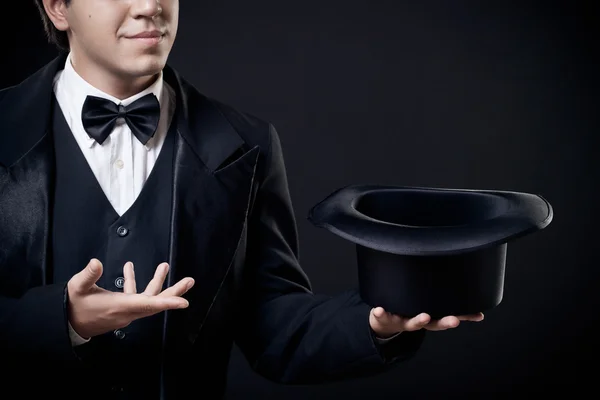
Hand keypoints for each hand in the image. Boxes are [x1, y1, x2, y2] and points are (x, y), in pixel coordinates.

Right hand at [67, 258, 194, 338]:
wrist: (66, 323)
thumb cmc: (72, 307)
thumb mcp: (77, 287)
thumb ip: (88, 275)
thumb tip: (96, 262)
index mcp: (119, 306)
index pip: (148, 304)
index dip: (167, 303)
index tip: (184, 301)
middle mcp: (127, 310)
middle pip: (156, 302)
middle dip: (174, 292)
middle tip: (189, 281)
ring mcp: (125, 310)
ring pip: (148, 298)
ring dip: (157, 282)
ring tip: (164, 266)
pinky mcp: (121, 308)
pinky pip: (134, 296)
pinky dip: (135, 282)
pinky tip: (130, 267)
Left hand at [369, 307, 483, 338]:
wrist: (383, 324)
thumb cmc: (410, 312)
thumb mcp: (428, 310)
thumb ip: (445, 305)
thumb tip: (474, 303)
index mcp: (429, 318)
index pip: (448, 318)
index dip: (463, 317)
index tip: (477, 315)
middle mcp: (417, 321)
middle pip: (433, 323)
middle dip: (444, 322)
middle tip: (454, 321)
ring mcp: (401, 320)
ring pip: (411, 322)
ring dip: (418, 320)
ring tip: (424, 316)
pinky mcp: (384, 317)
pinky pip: (381, 315)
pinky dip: (380, 313)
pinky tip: (379, 309)